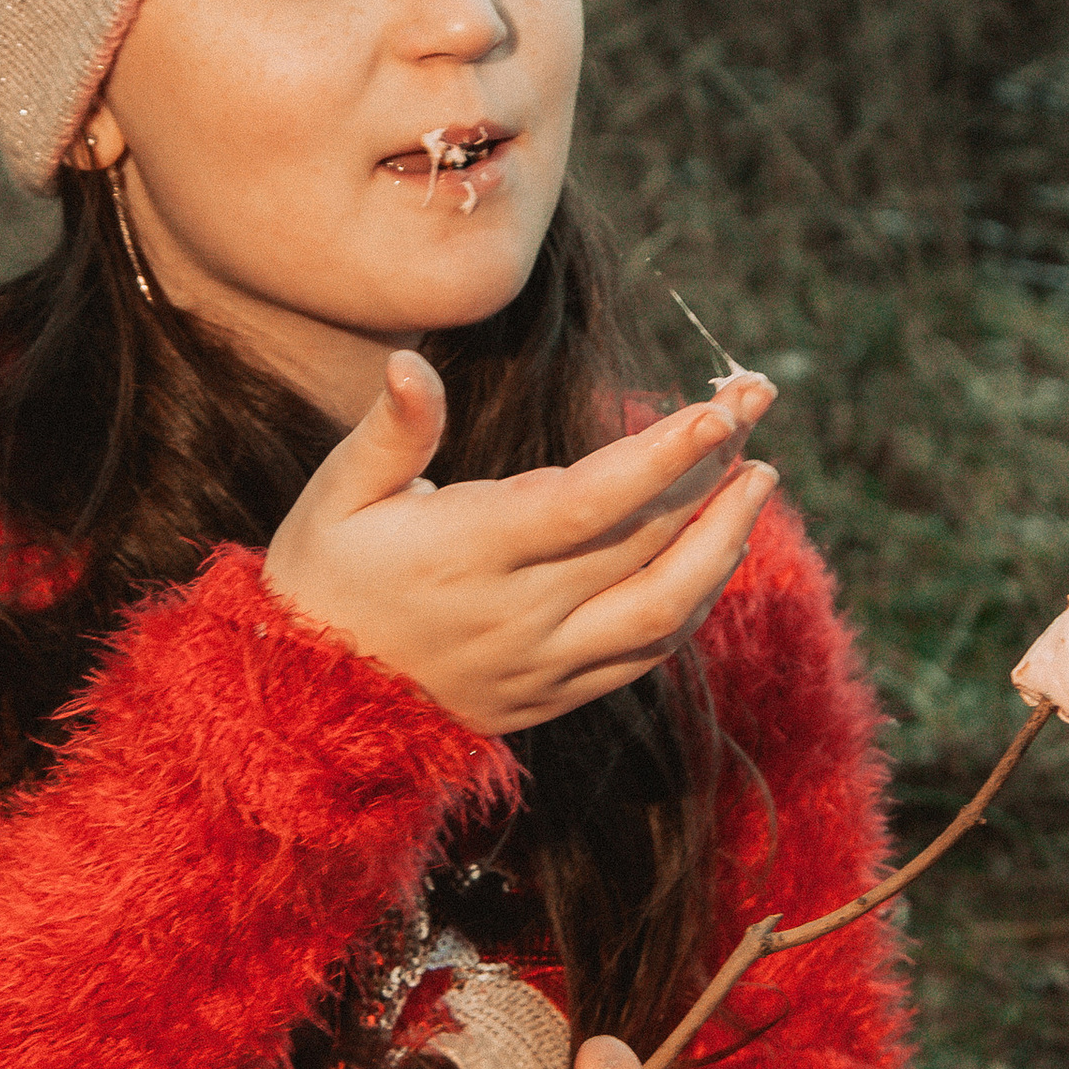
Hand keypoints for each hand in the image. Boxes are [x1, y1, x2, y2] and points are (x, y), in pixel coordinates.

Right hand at [264, 353, 776, 735]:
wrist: (308, 705)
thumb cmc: (323, 579)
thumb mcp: (337, 497)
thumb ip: (389, 432)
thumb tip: (409, 363)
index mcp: (468, 553)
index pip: (590, 503)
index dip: (664, 457)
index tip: (722, 410)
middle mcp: (520, 614)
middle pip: (645, 541)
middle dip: (714, 467)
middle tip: (757, 402)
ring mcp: (545, 663)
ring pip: (665, 607)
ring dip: (724, 541)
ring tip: (760, 479)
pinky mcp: (556, 695)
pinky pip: (647, 654)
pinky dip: (694, 600)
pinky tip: (716, 551)